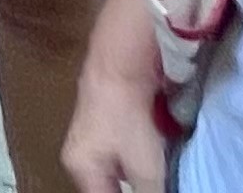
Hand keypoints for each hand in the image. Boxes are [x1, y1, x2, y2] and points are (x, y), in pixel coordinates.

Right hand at [61, 38, 175, 192]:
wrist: (123, 63)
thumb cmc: (127, 116)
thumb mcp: (145, 169)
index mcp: (80, 166)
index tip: (150, 190)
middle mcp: (80, 151)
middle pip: (109, 185)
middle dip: (135, 187)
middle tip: (160, 182)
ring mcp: (92, 132)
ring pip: (118, 167)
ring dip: (140, 174)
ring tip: (162, 170)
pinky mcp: (107, 117)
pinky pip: (125, 148)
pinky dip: (142, 154)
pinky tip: (159, 151)